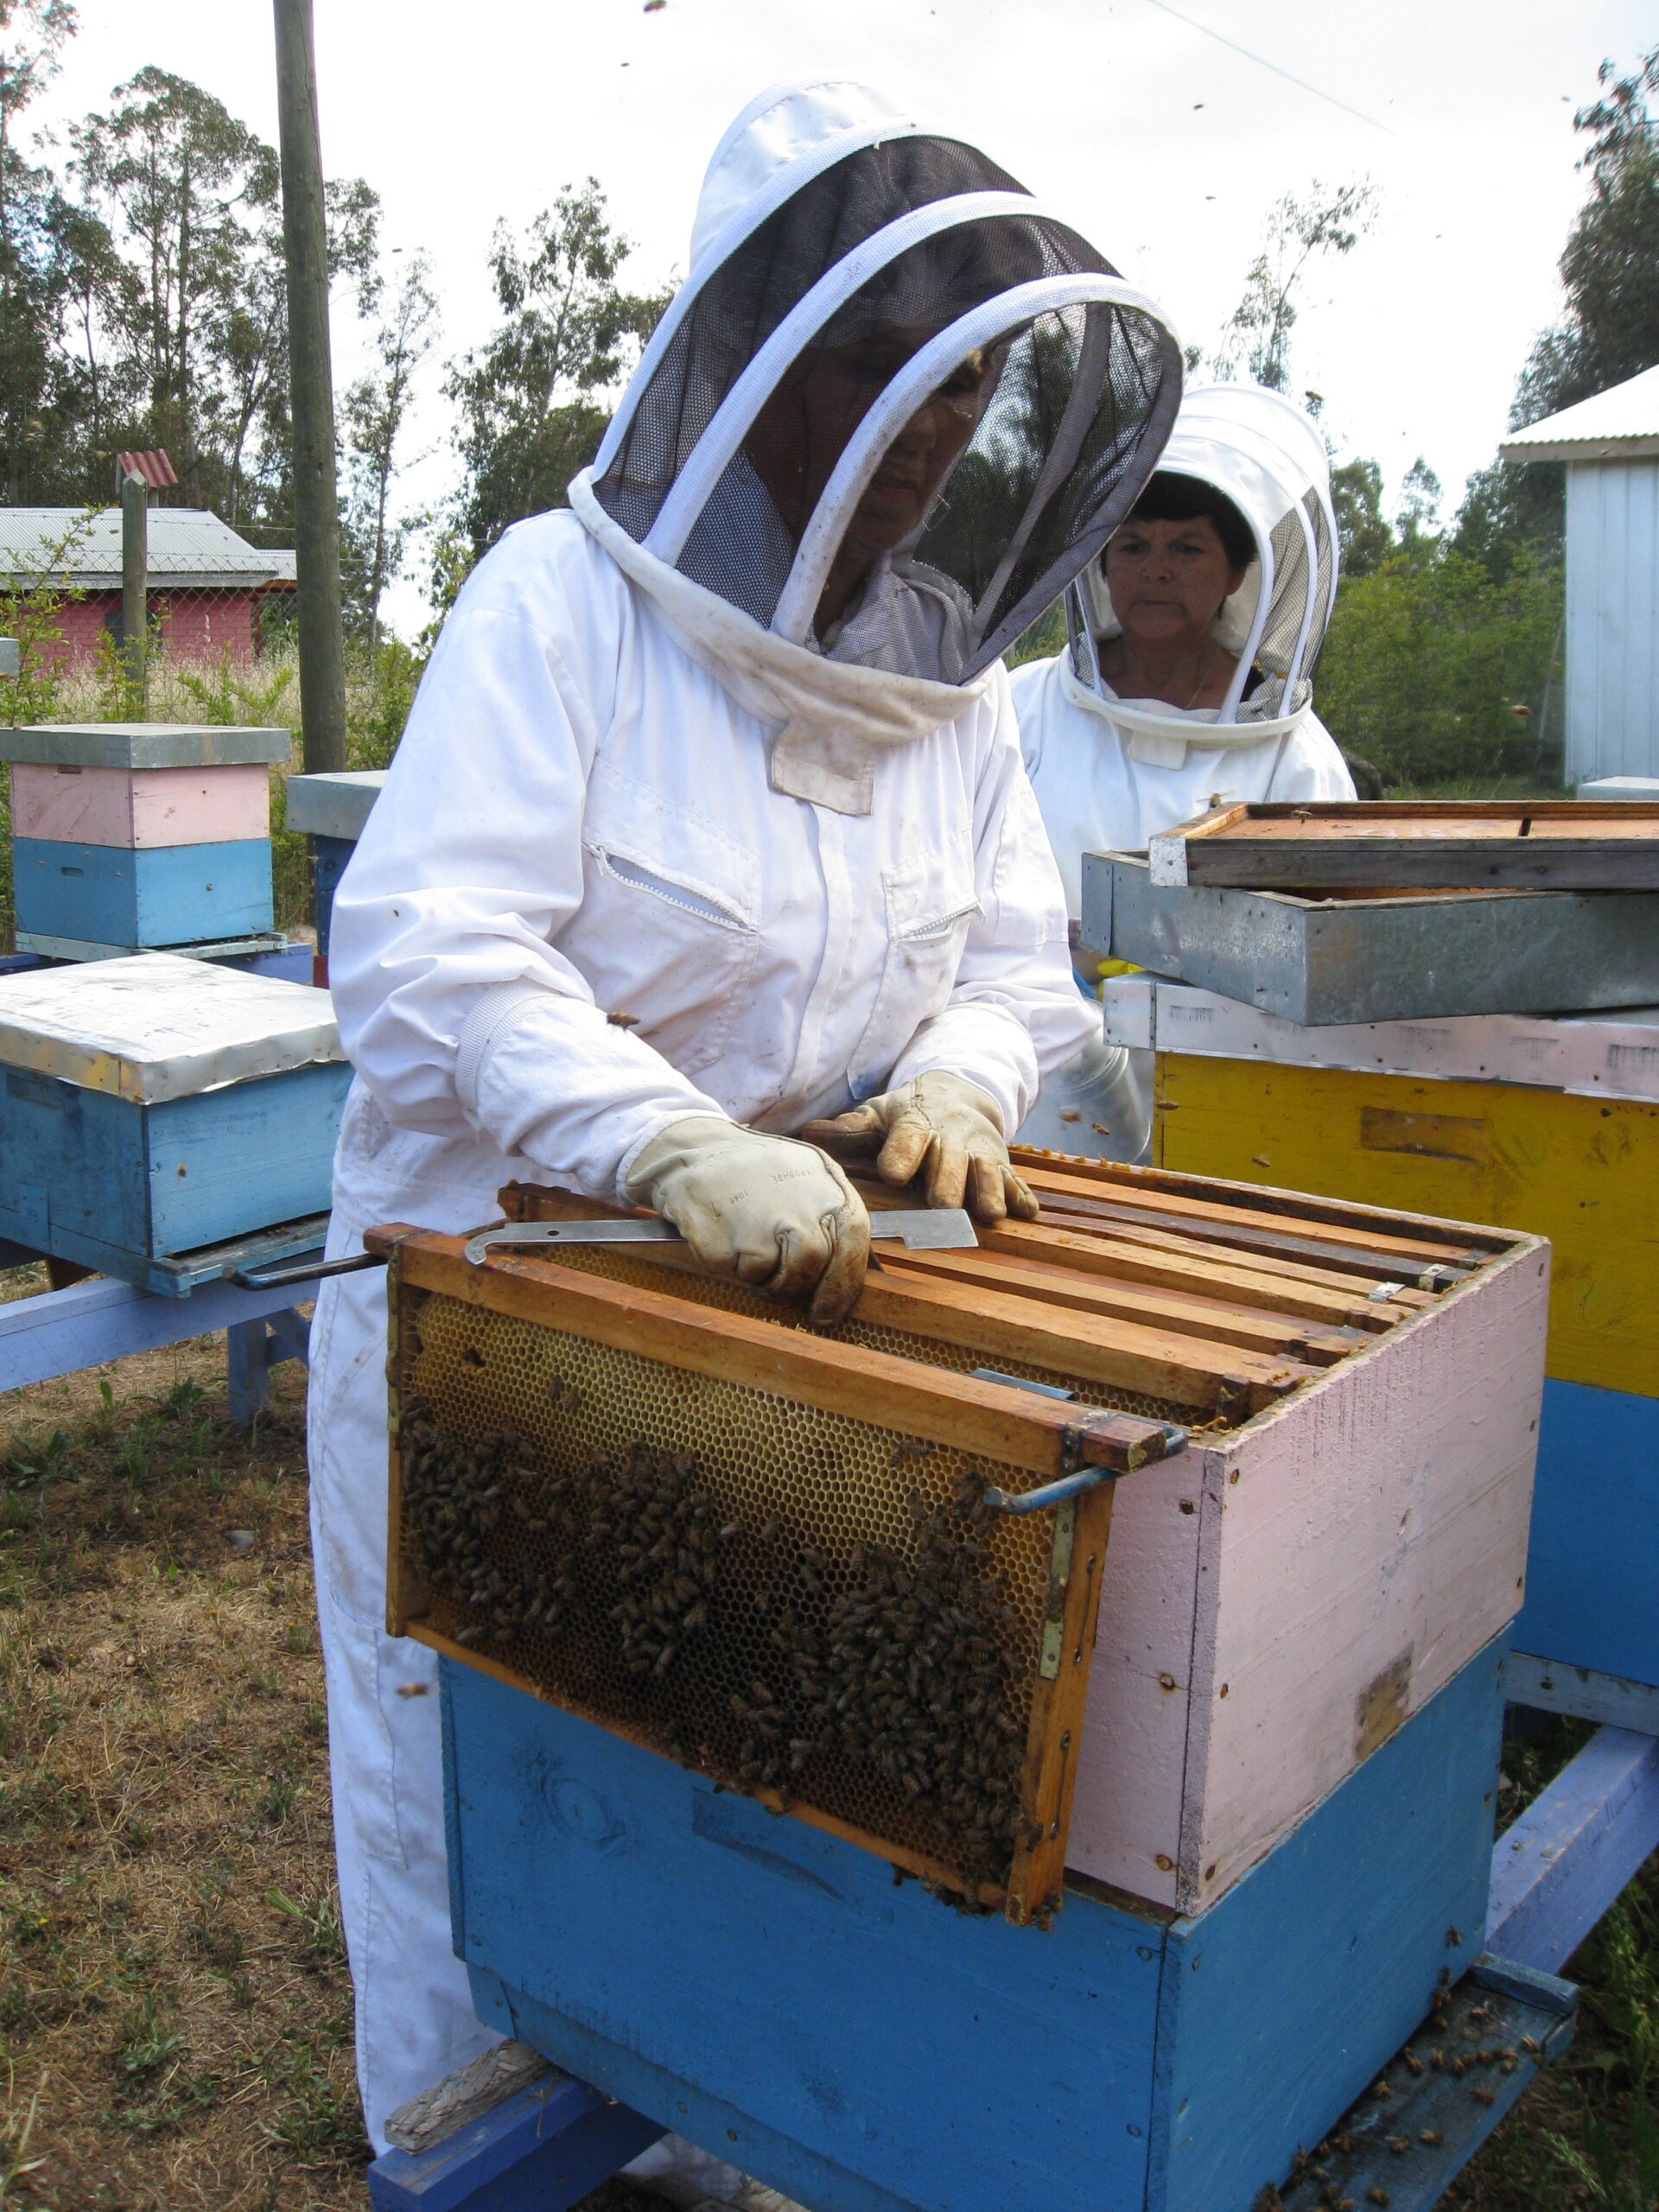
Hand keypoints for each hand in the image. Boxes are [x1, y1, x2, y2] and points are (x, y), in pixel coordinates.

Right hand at [624, 1117, 868, 1325]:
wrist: (698, 1146)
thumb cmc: (759, 1171)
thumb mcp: (808, 1178)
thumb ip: (831, 1220)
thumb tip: (845, 1282)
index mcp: (827, 1185)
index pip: (852, 1242)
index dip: (842, 1285)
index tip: (826, 1313)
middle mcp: (797, 1202)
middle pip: (809, 1266)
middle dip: (791, 1286)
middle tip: (775, 1283)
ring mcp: (757, 1218)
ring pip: (768, 1276)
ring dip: (757, 1274)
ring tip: (746, 1242)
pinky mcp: (719, 1235)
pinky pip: (728, 1268)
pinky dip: (724, 1259)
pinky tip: (722, 1229)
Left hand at [801, 1072, 1037, 1222]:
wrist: (959, 1095)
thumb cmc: (906, 1115)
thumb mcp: (878, 1114)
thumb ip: (849, 1129)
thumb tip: (808, 1133)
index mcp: (916, 1121)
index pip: (908, 1135)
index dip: (902, 1152)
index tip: (893, 1173)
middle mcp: (951, 1136)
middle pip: (950, 1159)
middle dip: (948, 1181)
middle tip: (942, 1206)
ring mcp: (980, 1150)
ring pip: (986, 1170)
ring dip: (988, 1190)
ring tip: (988, 1213)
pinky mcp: (1003, 1164)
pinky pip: (1015, 1180)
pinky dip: (1022, 1196)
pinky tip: (1028, 1212)